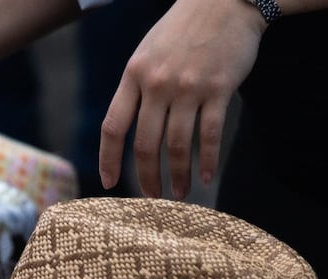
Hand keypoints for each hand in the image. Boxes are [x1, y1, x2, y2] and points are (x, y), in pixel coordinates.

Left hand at [98, 0, 263, 198]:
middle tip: (152, 198)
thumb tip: (126, 130)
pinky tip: (207, 177)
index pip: (113, 127)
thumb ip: (135, 88)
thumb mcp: (146, 53)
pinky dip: (208, 161)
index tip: (109, 183)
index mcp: (133, 75)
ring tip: (180, 195)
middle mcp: (157, 84)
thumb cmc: (182, 30)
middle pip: (145, 144)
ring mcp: (188, 87)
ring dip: (177, 176)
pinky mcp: (219, 89)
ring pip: (177, 145)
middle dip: (146, 177)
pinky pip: (209, 135)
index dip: (108, 159)